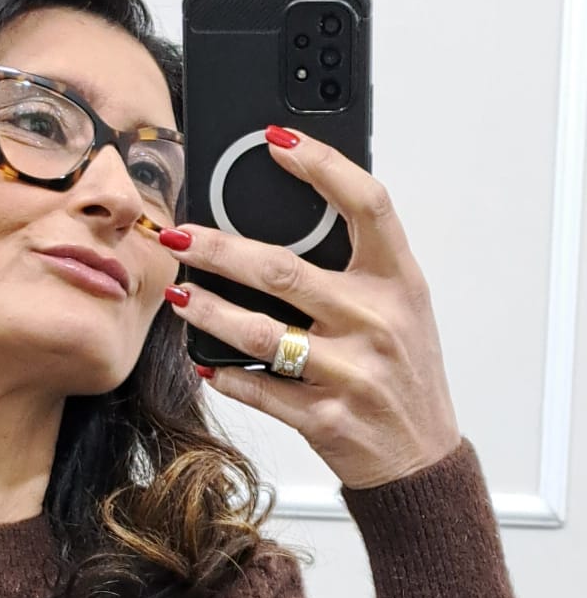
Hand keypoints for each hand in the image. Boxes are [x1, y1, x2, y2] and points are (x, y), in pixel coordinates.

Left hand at [161, 127, 462, 491]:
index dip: (322, 165)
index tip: (277, 141)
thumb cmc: (403, 374)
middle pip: (283, 270)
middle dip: (219, 249)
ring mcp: (351, 372)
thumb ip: (357, 267)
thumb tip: (289, 219)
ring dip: (208, 312)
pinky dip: (226, 375)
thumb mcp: (402, 309)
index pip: (367, 203)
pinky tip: (204, 362)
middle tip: (179, 235)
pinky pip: (260, 390)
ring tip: (178, 295)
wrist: (419, 457)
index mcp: (400, 282)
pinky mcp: (325, 416)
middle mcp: (377, 321)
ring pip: (260, 332)